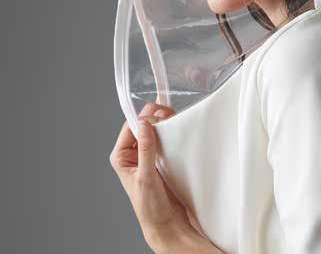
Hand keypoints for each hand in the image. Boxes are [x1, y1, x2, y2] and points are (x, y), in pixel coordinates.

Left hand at [109, 102, 196, 249]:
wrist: (167, 223)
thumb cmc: (150, 207)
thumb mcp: (146, 177)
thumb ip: (145, 150)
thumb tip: (144, 125)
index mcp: (122, 156)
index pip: (130, 127)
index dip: (144, 119)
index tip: (159, 117)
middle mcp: (133, 152)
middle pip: (143, 124)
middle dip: (156, 118)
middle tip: (169, 117)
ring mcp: (148, 153)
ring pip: (155, 128)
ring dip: (165, 123)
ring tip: (174, 122)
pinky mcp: (161, 156)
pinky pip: (165, 137)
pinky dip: (172, 131)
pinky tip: (178, 130)